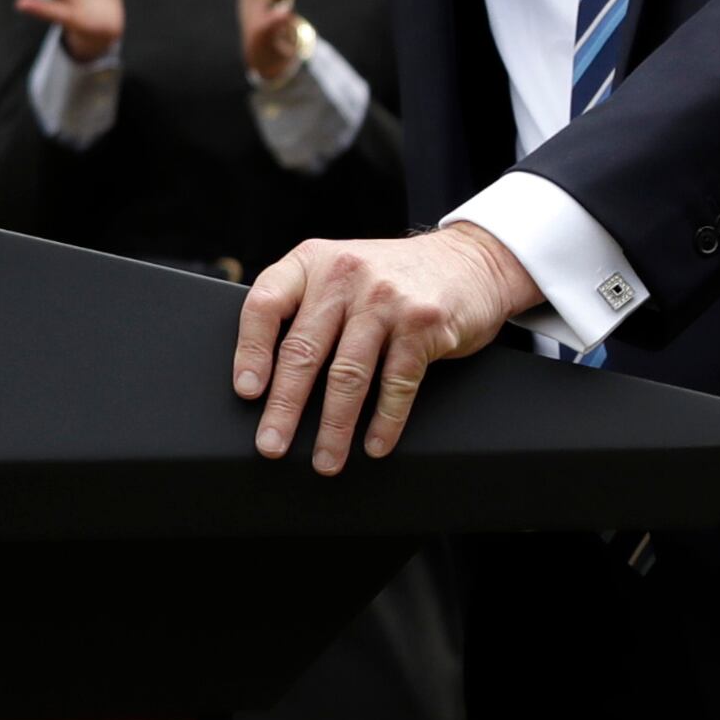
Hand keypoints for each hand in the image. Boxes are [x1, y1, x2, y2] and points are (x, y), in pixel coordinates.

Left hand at [234, 224, 538, 473]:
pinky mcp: (423, 323)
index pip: (266, 305)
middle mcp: (346, 275)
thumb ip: (307, 305)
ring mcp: (387, 299)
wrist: (472, 259)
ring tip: (325, 460)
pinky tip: (375, 444)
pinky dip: (385, 422)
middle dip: (284, 407)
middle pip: (304, 351)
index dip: (250, 352)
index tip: (247, 392)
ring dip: (334, 427)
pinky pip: (397, 384)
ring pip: (348, 375)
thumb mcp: (342, 271)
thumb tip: (267, 380)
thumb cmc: (395, 276)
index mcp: (314, 261)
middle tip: (271, 445)